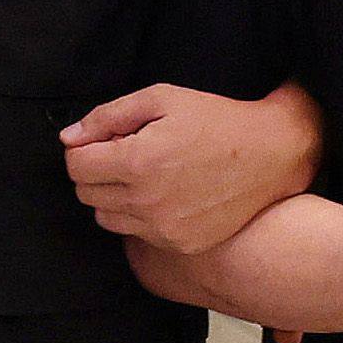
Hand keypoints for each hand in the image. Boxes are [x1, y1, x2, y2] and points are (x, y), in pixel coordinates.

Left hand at [64, 82, 320, 253]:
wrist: (273, 154)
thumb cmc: (219, 120)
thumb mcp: (162, 99)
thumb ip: (108, 116)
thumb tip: (69, 137)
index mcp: (137, 162)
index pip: (75, 166)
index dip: (84, 149)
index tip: (102, 141)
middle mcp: (146, 201)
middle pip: (86, 194)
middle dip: (97, 171)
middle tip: (127, 154)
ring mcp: (163, 228)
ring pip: (106, 218)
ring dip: (114, 196)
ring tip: (146, 176)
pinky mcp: (180, 243)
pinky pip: (137, 234)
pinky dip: (142, 216)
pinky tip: (167, 195)